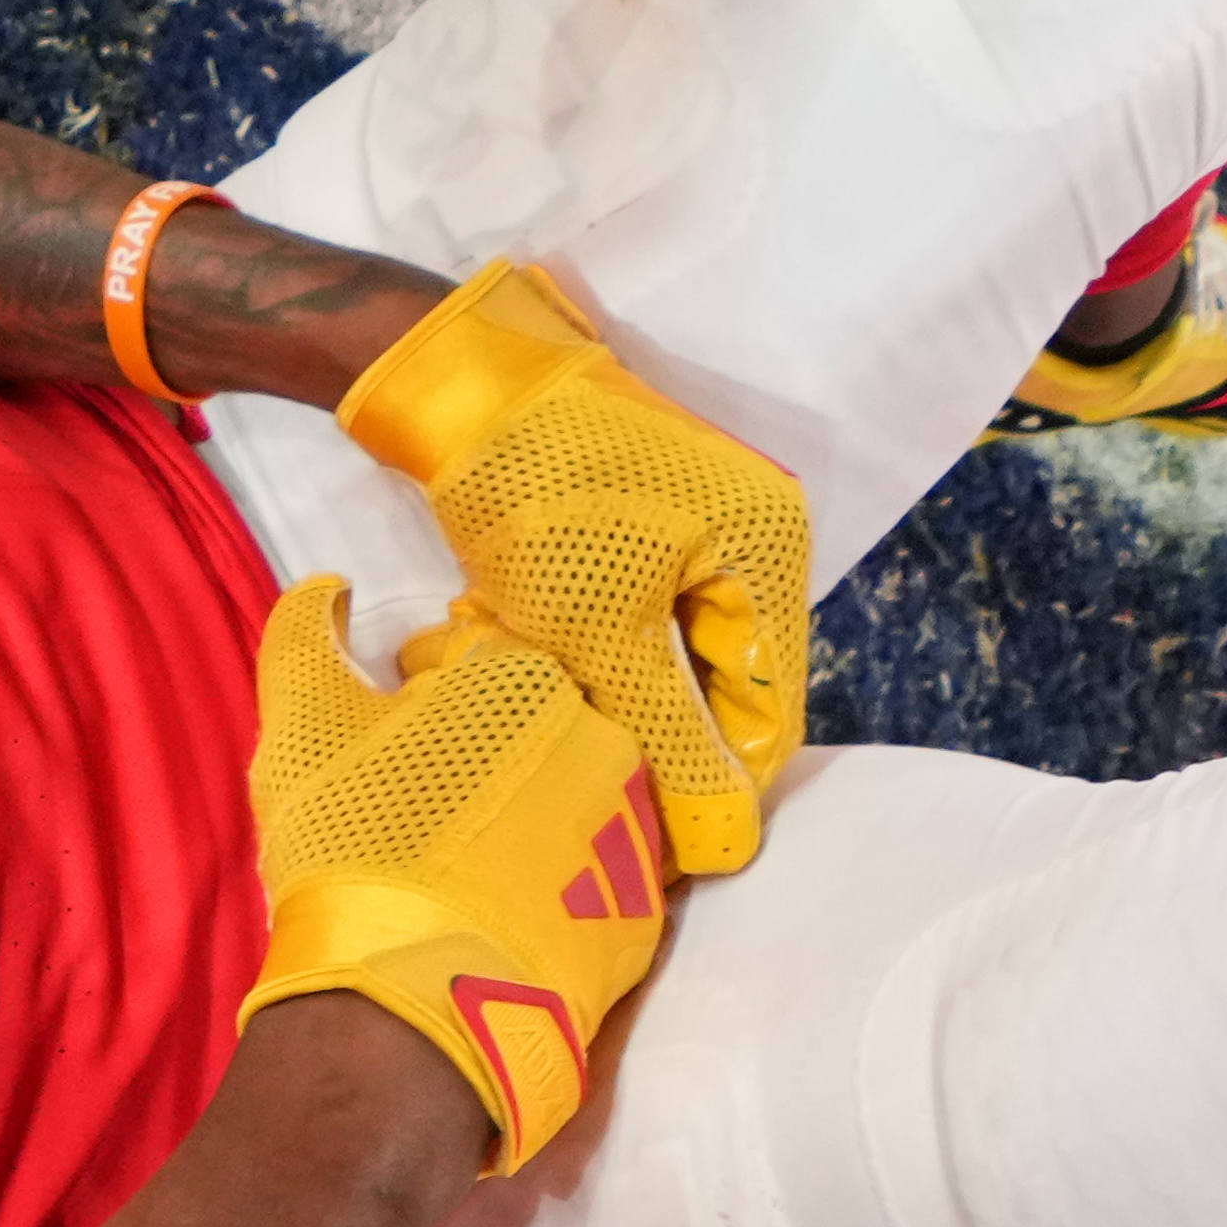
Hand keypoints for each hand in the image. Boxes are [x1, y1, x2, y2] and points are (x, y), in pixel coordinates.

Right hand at [243, 581, 679, 1172]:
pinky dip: (557, 890)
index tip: (392, 752)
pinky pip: (594, 881)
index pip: (476, 665)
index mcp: (527, 677)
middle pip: (538, 731)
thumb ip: (303, 635)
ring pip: (574, 804)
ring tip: (464, 876)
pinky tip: (504, 920)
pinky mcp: (641, 916)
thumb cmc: (356, 845)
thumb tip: (329, 588)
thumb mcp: (300, 724)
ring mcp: (632, 832)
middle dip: (488, 758)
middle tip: (426, 817)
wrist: (417, 1001)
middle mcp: (605, 738)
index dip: (424, 703)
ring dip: (528, 823)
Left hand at [330, 264, 809, 877]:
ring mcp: (692, 527)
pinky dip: (584, 652)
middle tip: (590, 791)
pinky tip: (527, 665)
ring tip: (548, 724)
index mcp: (770, 553)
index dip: (722, 784)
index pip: (771, 707)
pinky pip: (627, 618)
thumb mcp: (602, 630)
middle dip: (655, 737)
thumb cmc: (540, 497)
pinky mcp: (634, 525)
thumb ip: (671, 737)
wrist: (455, 380)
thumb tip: (729, 840)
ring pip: (663, 657)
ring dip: (609, 698)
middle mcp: (749, 538)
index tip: (660, 847)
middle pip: (718, 684)